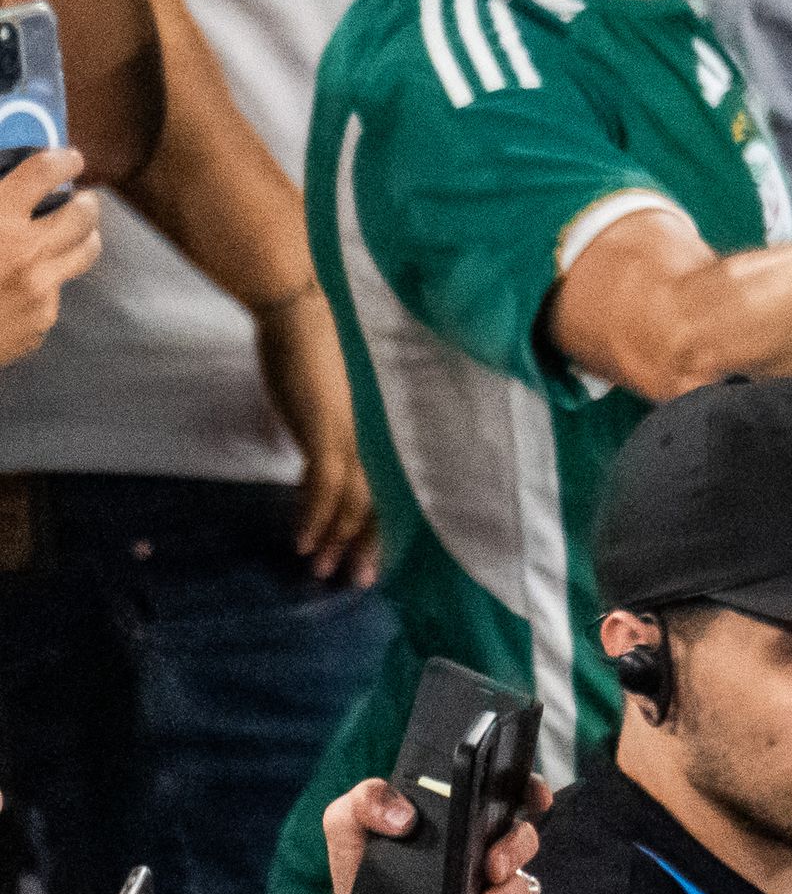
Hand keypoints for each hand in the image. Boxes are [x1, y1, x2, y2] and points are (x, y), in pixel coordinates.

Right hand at [0, 145, 99, 366]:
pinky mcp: (40, 323)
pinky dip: (43, 281)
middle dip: (83, 201)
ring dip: (81, 237)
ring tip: (69, 232)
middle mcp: (28, 254)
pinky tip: (20, 282)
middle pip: (85, 215)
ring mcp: (40, 292)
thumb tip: (2, 180)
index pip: (46, 172)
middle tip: (77, 198)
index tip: (70, 159)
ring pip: (84, 253)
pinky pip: (54, 293)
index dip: (63, 160)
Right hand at [255, 288, 381, 583]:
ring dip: (337, 541)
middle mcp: (376, 438)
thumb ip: (332, 429)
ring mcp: (354, 436)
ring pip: (358, 504)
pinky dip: (315, 519)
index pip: (390, 486)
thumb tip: (320, 453)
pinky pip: (326, 488)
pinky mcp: (327, 431)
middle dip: (369, 546)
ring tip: (325, 570)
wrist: (299, 312)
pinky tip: (304, 542)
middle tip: (359, 581)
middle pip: (383, 503)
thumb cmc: (314, 346)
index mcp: (380, 430)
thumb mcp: (329, 399)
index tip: (370, 554)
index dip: (382, 523)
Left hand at [317, 774, 547, 893]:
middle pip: (523, 839)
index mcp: (460, 816)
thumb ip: (365, 802)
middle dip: (515, 850)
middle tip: (491, 867)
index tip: (532, 798)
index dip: (530, 790)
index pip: (508, 794)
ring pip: (522, 889)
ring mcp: (490, 892)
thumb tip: (402, 817)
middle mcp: (484, 850)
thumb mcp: (347, 825)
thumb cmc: (361, 868)